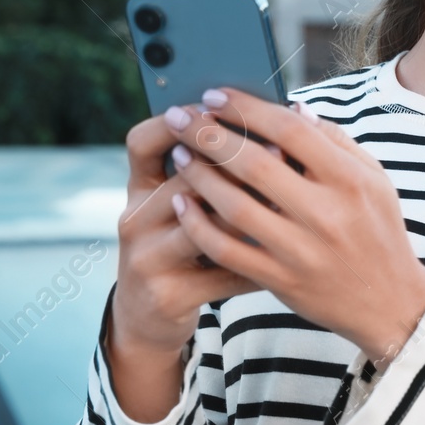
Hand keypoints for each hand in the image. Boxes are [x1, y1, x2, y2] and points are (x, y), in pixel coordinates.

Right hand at [110, 107, 264, 356]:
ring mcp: (147, 259)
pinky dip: (259, 260)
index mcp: (138, 189)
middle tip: (280, 149)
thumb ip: (204, 169)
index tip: (217, 108)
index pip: (142, 142)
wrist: (146, 317)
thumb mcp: (173, 204)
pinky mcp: (168, 295)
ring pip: (207, 227)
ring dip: (252, 212)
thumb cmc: (176, 245)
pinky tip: (289, 250)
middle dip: (235, 163)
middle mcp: (135, 219)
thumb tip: (261, 124)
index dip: (176, 122)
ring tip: (290, 200)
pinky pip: (225, 272)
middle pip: (185, 180)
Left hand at [166, 88, 424, 364]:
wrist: (390, 303)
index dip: (247, 109)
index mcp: (349, 180)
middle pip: (255, 164)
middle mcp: (326, 213)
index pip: (290, 130)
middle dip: (209, 135)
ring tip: (179, 152)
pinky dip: (200, 225)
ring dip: (199, 176)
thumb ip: (335, 141)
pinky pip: (228, 252)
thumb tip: (293, 108)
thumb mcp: (374, 179)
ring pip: (235, 207)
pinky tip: (182, 203)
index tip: (215, 96)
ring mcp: (301, 251)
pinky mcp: (282, 281)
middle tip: (180, 116)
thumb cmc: (379, 231)